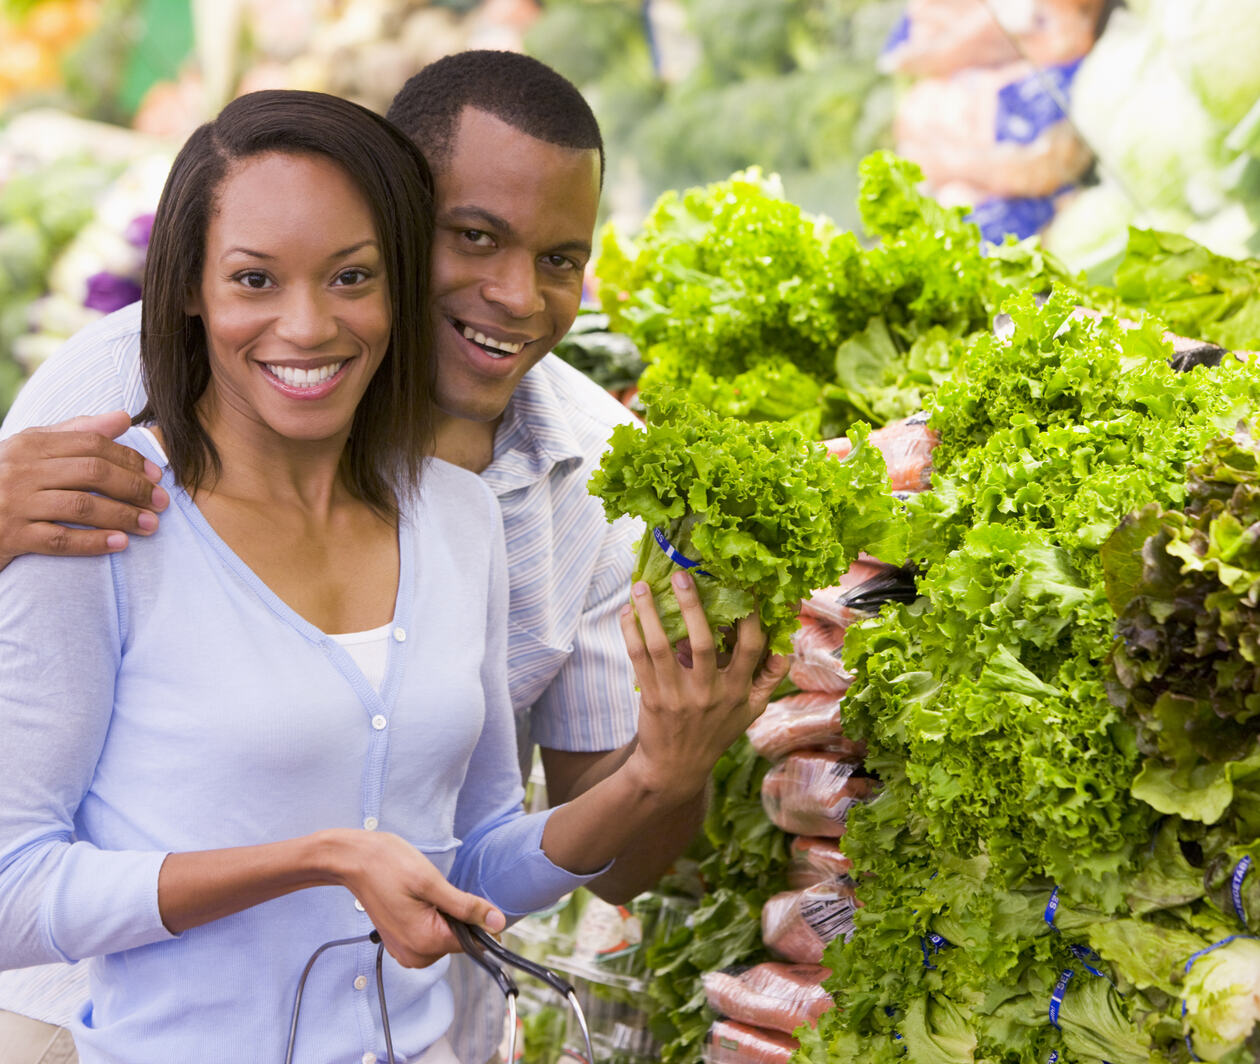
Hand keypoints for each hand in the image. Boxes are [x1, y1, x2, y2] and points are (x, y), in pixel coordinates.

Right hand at [0, 410, 167, 569]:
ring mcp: (15, 503)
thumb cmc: (5, 479)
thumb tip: (124, 417)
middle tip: (161, 502)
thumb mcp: (33, 450)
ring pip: (82, 505)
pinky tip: (120, 544)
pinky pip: (60, 539)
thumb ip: (78, 432)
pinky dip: (94, 542)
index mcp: (30, 444)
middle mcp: (22, 470)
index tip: (156, 476)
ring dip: (123, 515)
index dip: (130, 459)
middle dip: (134, 487)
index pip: (93, 445)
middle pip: (93, 473)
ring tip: (150, 525)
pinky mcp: (11, 536)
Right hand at [334, 830, 505, 968]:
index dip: (479, 920)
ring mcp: (405, 952)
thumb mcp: (432, 883)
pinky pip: (429, 936)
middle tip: (435, 892)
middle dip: (456, 916)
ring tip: (421, 895)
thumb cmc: (389, 865)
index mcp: (425, 943)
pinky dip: (430, 918)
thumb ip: (466, 907)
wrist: (354, 861)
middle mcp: (415, 956)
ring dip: (443, 916)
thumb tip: (497, 922)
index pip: (474, 942)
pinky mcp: (400, 944)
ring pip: (445, 937)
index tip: (468, 899)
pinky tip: (415, 901)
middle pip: (458, 940)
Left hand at [619, 571, 789, 802]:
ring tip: (641, 586)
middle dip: (692, 605)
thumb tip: (783, 646)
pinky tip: (626, 612)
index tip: (745, 586)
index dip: (751, 617)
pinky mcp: (653, 698)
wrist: (675, 770)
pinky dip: (631, 633)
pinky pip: (639, 659)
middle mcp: (709, 693)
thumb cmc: (716, 734)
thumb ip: (768, 680)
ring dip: (650, 613)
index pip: (751, 648)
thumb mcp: (750, 712)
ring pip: (663, 647)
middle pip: (702, 642)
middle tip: (682, 575)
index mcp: (737, 692)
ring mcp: (678, 696)